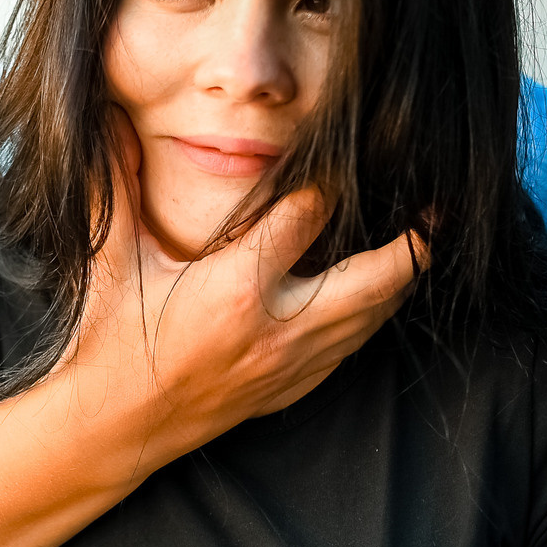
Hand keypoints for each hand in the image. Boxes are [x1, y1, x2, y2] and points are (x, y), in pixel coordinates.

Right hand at [59, 126, 418, 461]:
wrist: (111, 430)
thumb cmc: (108, 343)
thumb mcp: (111, 260)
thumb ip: (115, 183)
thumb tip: (110, 116)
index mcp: (236, 289)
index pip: (306, 216)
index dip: (324, 184)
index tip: (336, 160)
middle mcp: (276, 329)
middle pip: (375, 277)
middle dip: (413, 241)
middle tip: (438, 206)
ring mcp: (290, 365)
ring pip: (373, 316)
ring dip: (400, 279)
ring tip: (424, 241)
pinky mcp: (290, 388)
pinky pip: (352, 347)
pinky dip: (372, 315)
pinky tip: (378, 294)